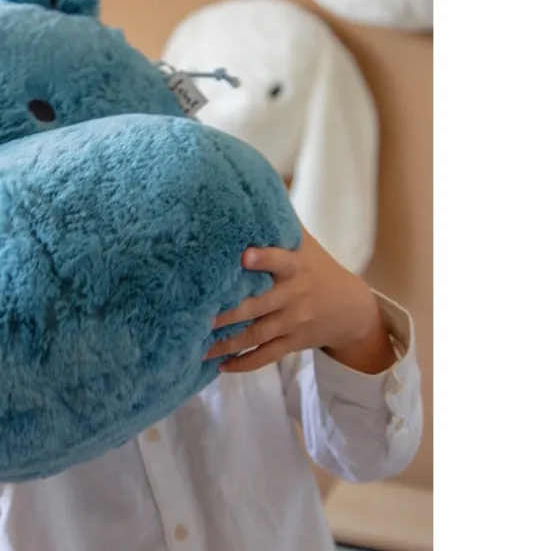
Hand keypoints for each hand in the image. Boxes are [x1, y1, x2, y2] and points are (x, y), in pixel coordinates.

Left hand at [205, 229, 394, 375]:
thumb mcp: (305, 243)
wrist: (352, 308)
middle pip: (259, 306)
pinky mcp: (292, 343)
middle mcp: (294, 296)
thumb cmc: (317, 267)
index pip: (281, 261)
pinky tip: (221, 367)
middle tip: (200, 315)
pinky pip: (267, 356)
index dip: (264, 258)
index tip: (244, 255)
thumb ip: (280, 222)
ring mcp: (294, 322)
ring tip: (198, 347)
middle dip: (229, 313)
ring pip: (257, 335)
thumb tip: (253, 183)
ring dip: (226, 343)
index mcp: (296, 267)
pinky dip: (244, 364)